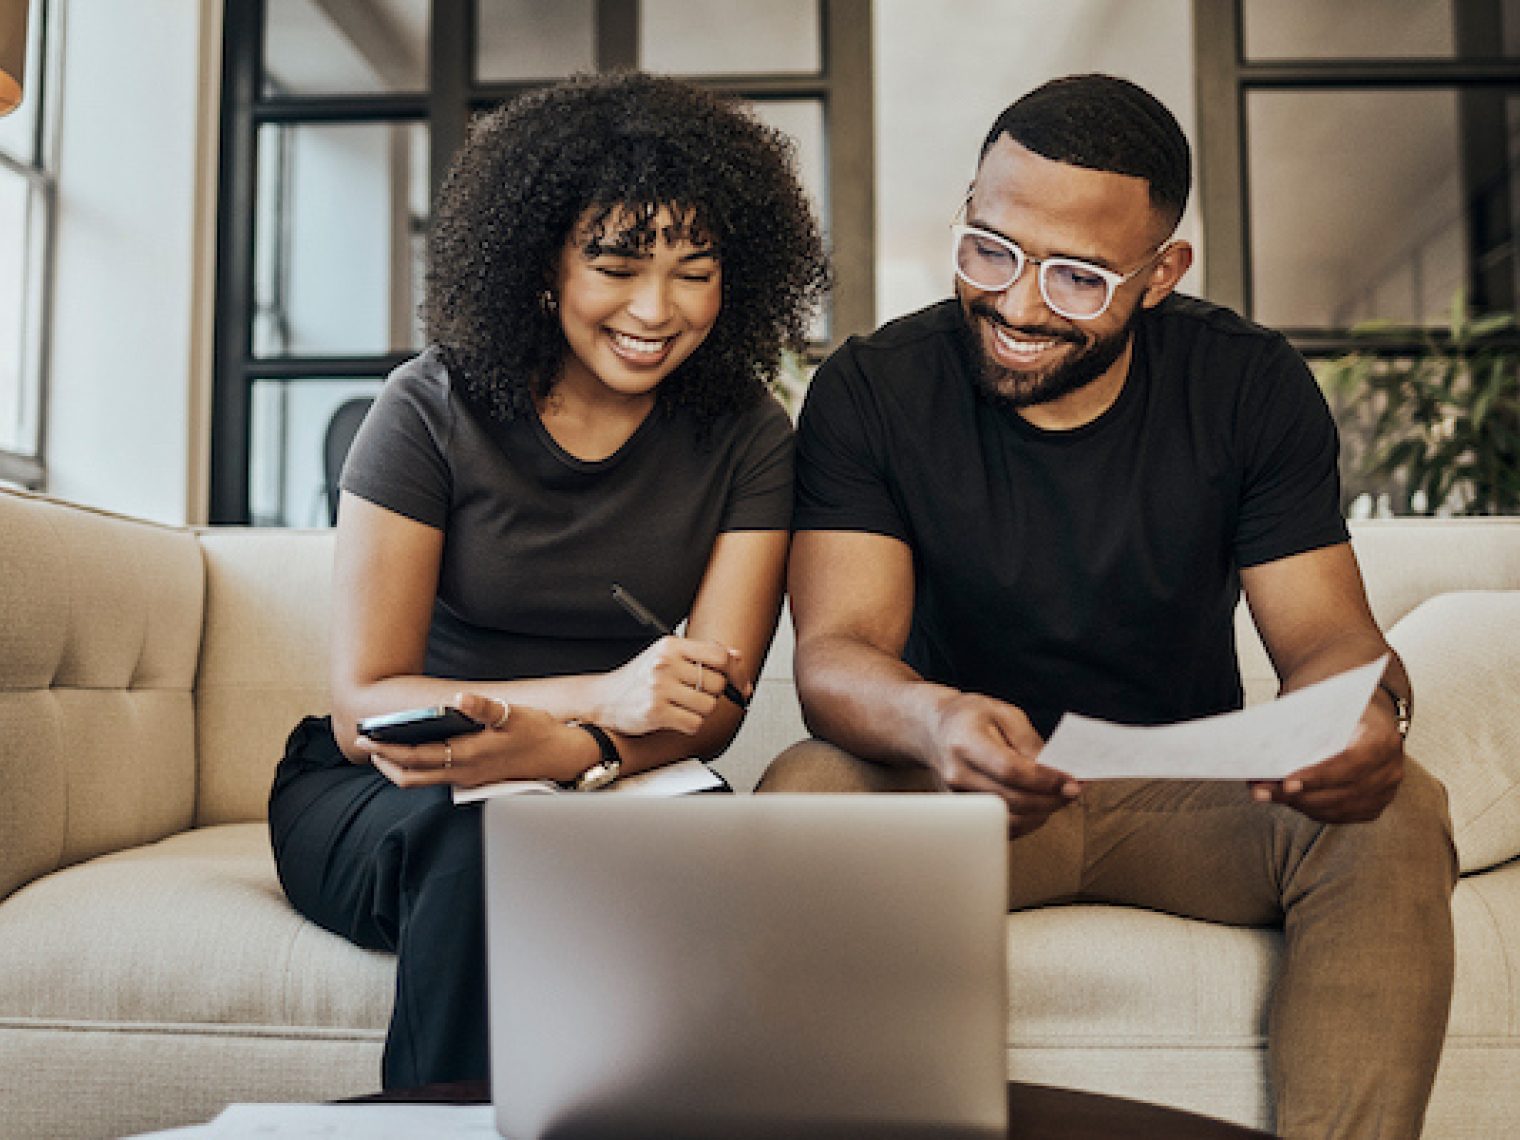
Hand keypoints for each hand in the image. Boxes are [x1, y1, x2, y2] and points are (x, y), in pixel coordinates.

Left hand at [357, 693, 575, 788]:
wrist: (562, 756)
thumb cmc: (537, 732)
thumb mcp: (514, 714)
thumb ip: (485, 707)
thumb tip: (461, 698)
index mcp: (467, 756)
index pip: (416, 757)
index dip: (388, 749)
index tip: (366, 738)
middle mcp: (463, 774)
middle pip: (411, 777)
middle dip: (385, 762)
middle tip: (366, 745)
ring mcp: (469, 780)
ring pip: (423, 780)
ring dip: (400, 766)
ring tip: (386, 748)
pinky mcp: (475, 780)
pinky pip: (437, 778)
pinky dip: (419, 767)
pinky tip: (418, 750)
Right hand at [594, 635, 749, 735]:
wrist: (604, 699)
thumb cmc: (639, 679)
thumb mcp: (668, 657)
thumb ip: (703, 654)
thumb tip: (736, 656)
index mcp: (671, 646)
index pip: (719, 655)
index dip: (736, 672)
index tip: (741, 685)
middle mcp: (665, 664)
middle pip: (717, 684)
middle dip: (712, 695)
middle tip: (694, 696)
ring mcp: (659, 688)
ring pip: (708, 706)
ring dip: (700, 712)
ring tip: (682, 707)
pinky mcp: (654, 712)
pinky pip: (694, 723)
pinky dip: (690, 725)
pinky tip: (675, 718)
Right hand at [927, 692, 1079, 836]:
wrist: (934, 730)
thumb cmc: (971, 717)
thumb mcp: (1004, 713)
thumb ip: (1030, 741)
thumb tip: (1056, 770)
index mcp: (966, 742)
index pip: (1009, 770)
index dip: (1044, 780)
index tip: (1071, 782)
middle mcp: (958, 774)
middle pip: (1011, 799)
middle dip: (1050, 799)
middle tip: (1073, 791)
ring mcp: (958, 796)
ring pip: (1008, 819)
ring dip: (1041, 813)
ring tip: (1058, 797)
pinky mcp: (964, 811)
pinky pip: (1001, 826)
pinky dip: (1027, 821)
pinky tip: (1040, 806)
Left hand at [1250, 698, 1404, 822]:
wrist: (1366, 712)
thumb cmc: (1341, 704)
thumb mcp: (1326, 700)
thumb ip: (1306, 721)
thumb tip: (1270, 746)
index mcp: (1383, 738)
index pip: (1351, 764)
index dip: (1318, 776)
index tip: (1287, 783)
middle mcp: (1389, 769)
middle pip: (1341, 792)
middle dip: (1297, 794)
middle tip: (1261, 790)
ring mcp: (1385, 790)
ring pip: (1337, 808)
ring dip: (1298, 804)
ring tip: (1266, 794)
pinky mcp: (1373, 805)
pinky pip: (1339, 814)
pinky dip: (1310, 809)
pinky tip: (1287, 799)